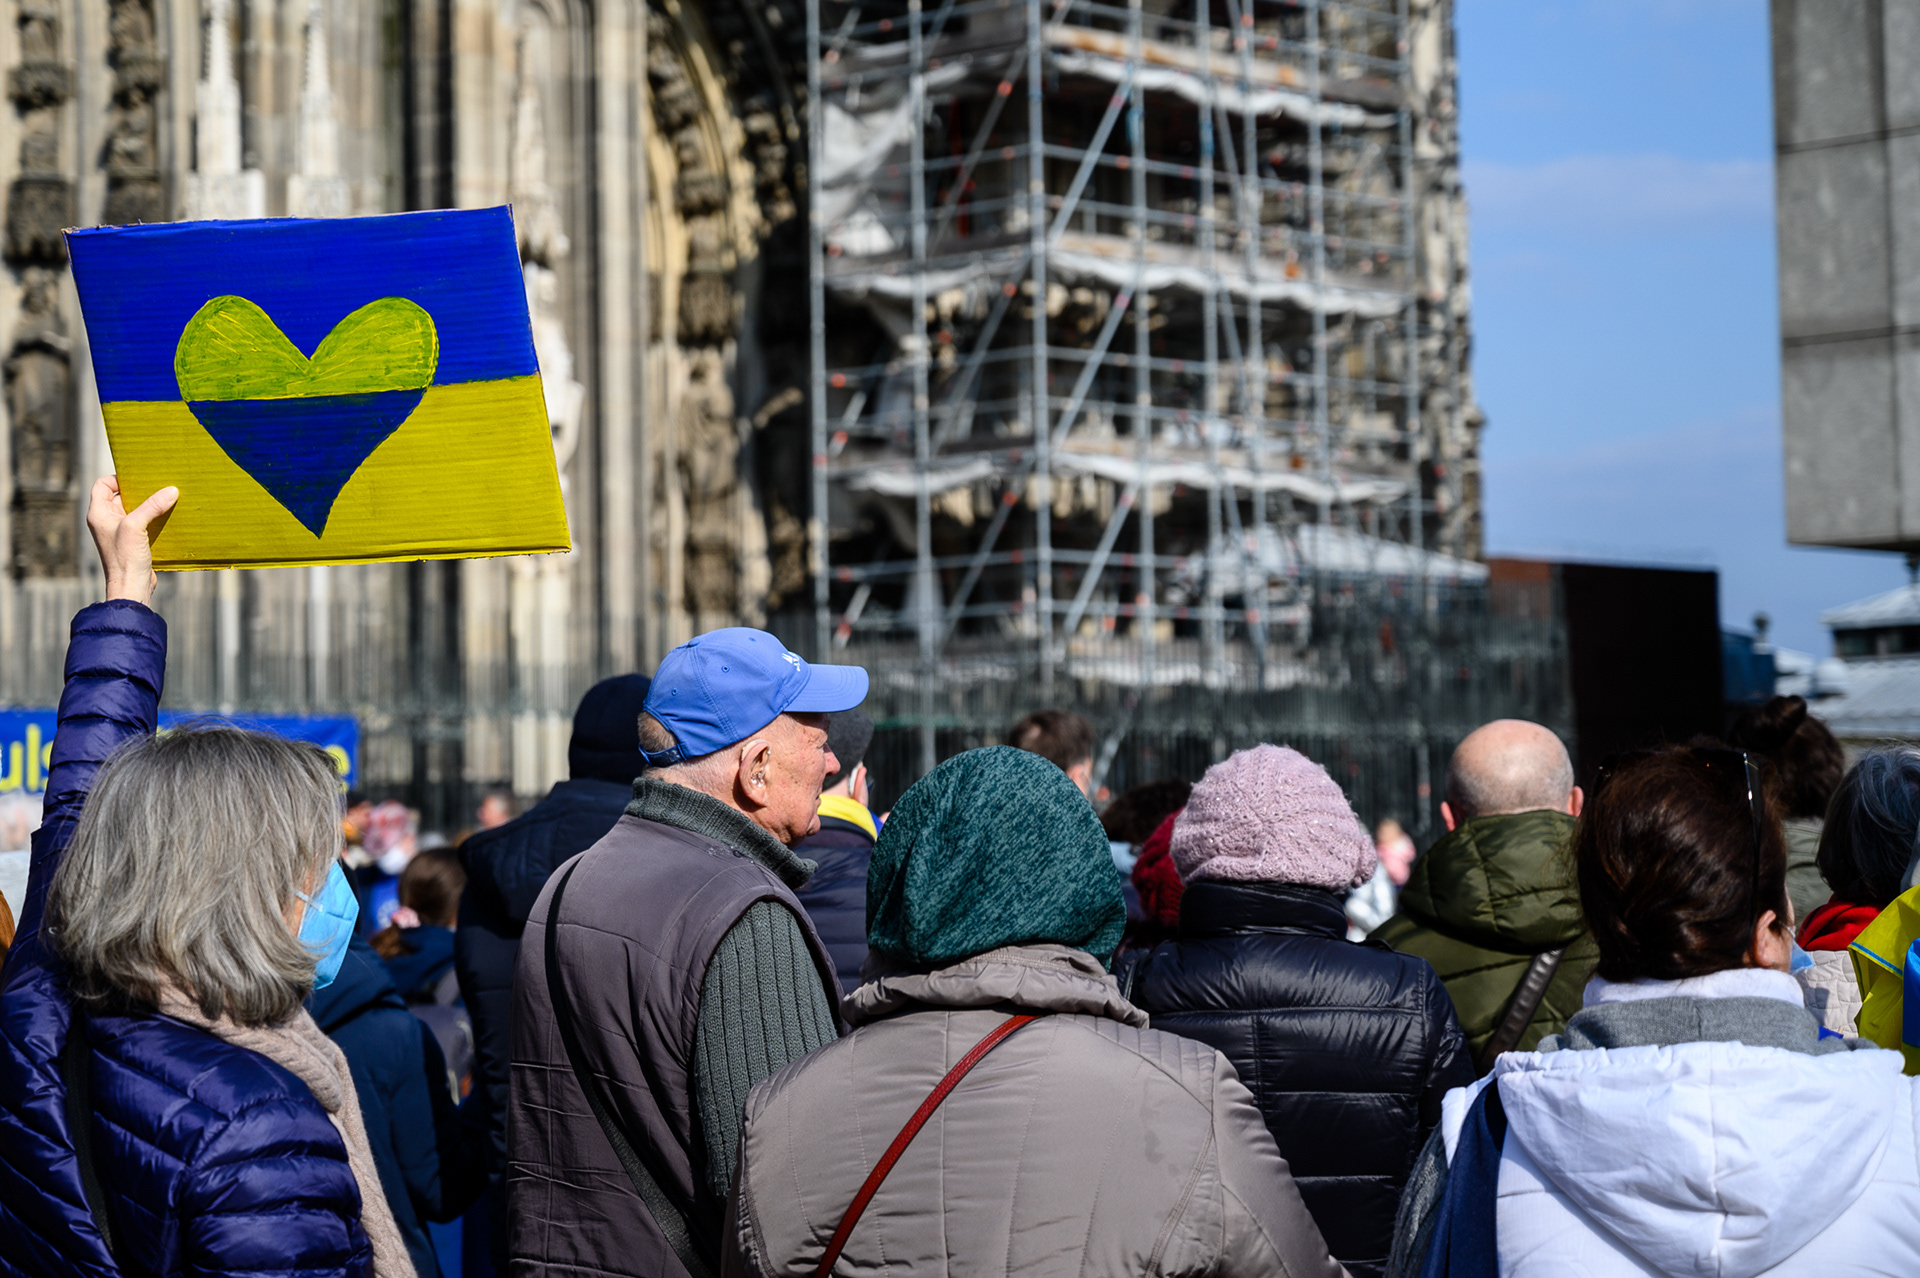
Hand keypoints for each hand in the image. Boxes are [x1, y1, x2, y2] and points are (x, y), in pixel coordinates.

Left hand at [87, 476, 177, 606]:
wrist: (131, 587)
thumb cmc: (125, 558)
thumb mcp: (136, 526)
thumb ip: (152, 506)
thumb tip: (171, 490)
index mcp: (98, 513)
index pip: (102, 485)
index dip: (117, 478)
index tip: (137, 478)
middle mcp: (106, 520)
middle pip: (120, 496)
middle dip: (138, 490)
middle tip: (156, 486)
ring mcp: (119, 531)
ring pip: (134, 509)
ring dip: (149, 505)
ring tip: (165, 500)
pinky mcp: (133, 542)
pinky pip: (143, 523)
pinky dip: (154, 518)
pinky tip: (167, 517)